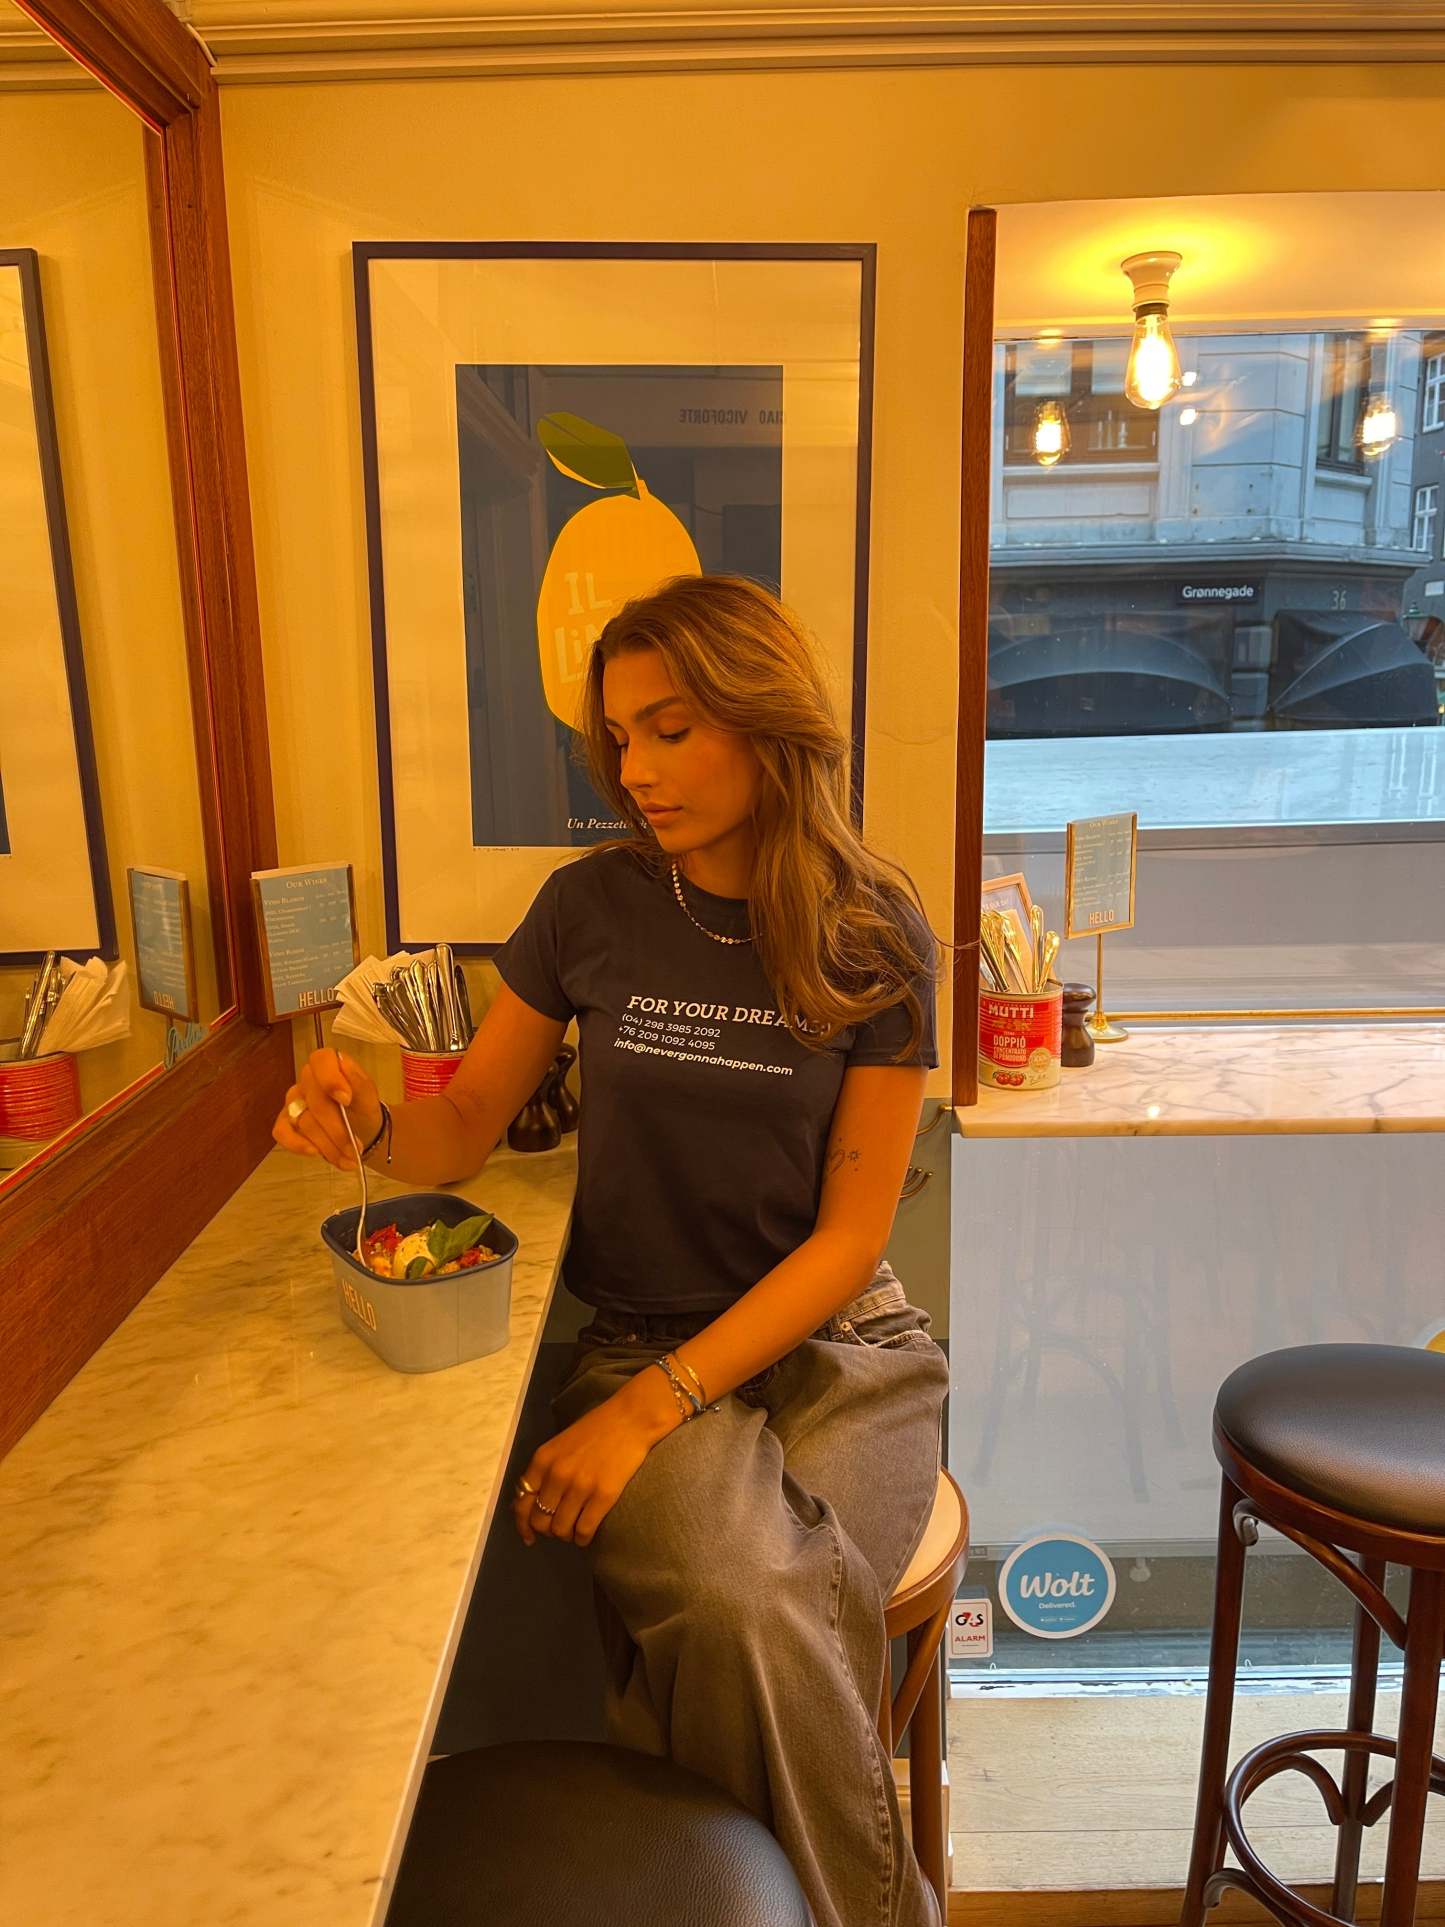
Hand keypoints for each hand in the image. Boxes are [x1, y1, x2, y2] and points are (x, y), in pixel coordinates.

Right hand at [272, 1048, 381, 1171]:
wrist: (362, 1132)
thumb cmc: (363, 1109)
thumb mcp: (370, 1097)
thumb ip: (359, 1082)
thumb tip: (344, 1065)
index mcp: (329, 1065)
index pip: (320, 1060)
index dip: (331, 1079)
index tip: (346, 1100)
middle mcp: (307, 1080)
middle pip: (315, 1102)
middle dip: (337, 1129)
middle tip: (355, 1147)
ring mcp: (294, 1101)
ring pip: (304, 1122)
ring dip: (328, 1145)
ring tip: (349, 1158)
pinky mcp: (285, 1122)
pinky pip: (282, 1132)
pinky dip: (297, 1144)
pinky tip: (314, 1152)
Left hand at [513, 1369, 679, 1548]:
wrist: (631, 1419)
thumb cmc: (596, 1429)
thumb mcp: (560, 1445)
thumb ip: (545, 1471)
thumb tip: (529, 1502)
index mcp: (543, 1460)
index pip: (522, 1503)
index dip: (523, 1525)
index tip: (529, 1536)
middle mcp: (557, 1475)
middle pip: (540, 1521)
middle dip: (548, 1530)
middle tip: (560, 1527)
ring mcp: (579, 1487)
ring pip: (560, 1529)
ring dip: (566, 1535)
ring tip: (575, 1530)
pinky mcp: (603, 1496)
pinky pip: (584, 1530)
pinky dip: (582, 1539)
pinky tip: (586, 1535)